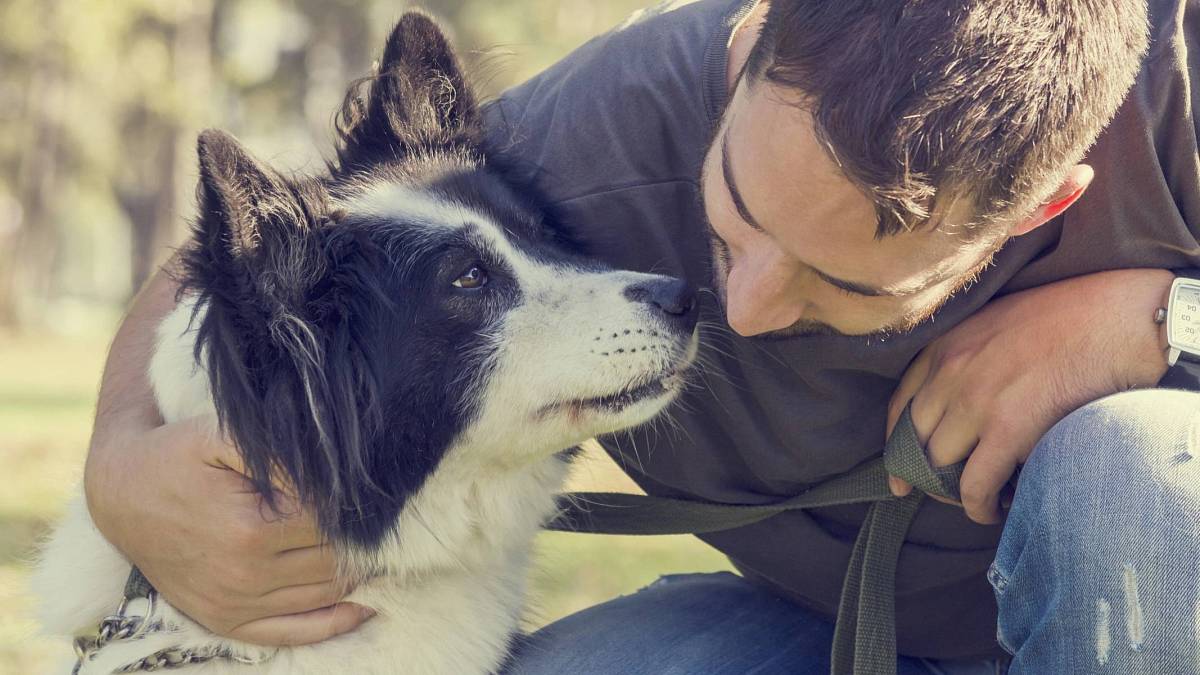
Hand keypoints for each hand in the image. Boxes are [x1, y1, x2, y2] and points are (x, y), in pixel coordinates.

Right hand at [82, 268, 369, 644]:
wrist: (120, 492)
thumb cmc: (176, 454)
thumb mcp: (221, 435)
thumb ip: (278, 450)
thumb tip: (332, 469)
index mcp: (251, 528)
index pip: (333, 521)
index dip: (359, 505)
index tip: (377, 489)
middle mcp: (245, 574)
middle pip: (336, 559)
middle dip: (365, 538)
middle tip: (389, 517)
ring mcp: (236, 603)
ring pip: (324, 594)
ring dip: (359, 573)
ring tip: (383, 548)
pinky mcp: (227, 620)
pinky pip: (293, 632)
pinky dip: (335, 621)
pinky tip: (364, 602)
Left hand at [886, 268, 1171, 523]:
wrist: (1118, 316)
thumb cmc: (1071, 318)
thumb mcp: (998, 324)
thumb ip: (970, 358)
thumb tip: (961, 407)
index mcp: (945, 345)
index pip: (900, 406)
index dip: (896, 446)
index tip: (898, 474)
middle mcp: (950, 372)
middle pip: (915, 441)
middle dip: (925, 476)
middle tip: (946, 495)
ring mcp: (976, 400)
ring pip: (940, 466)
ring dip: (954, 493)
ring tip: (977, 501)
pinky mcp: (1008, 428)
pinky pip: (975, 485)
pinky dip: (979, 507)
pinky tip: (994, 510)